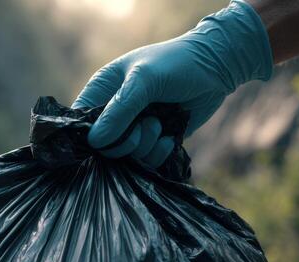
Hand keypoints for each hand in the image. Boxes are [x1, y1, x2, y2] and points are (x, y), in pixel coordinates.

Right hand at [72, 0, 272, 166]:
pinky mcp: (155, 140)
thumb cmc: (176, 63)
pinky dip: (159, 153)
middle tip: (145, 126)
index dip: (91, 135)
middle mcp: (115, 112)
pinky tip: (170, 136)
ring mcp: (135, 127)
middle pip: (104, 146)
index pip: (81, 121)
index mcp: (103, 90)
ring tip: (161, 124)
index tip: (109, 137)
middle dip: (126, 142)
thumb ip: (120, 110)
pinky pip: (147, 160)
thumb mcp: (144, 80)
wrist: (216, 68)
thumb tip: (95, 142)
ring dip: (146, 145)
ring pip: (127, 156)